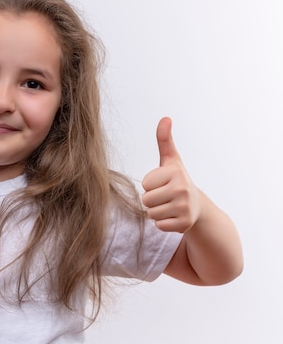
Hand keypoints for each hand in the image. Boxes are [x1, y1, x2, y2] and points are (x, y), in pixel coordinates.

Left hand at [142, 118, 200, 232]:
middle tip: (166, 197)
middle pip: (146, 200)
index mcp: (175, 173)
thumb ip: (165, 140)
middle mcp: (182, 189)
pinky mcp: (184, 224)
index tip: (164, 183)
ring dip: (157, 212)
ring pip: (151, 213)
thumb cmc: (177, 180)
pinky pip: (159, 225)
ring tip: (169, 205)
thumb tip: (165, 118)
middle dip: (152, 199)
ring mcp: (185, 208)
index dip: (150, 185)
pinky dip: (164, 223)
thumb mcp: (170, 160)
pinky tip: (174, 216)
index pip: (144, 183)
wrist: (197, 206)